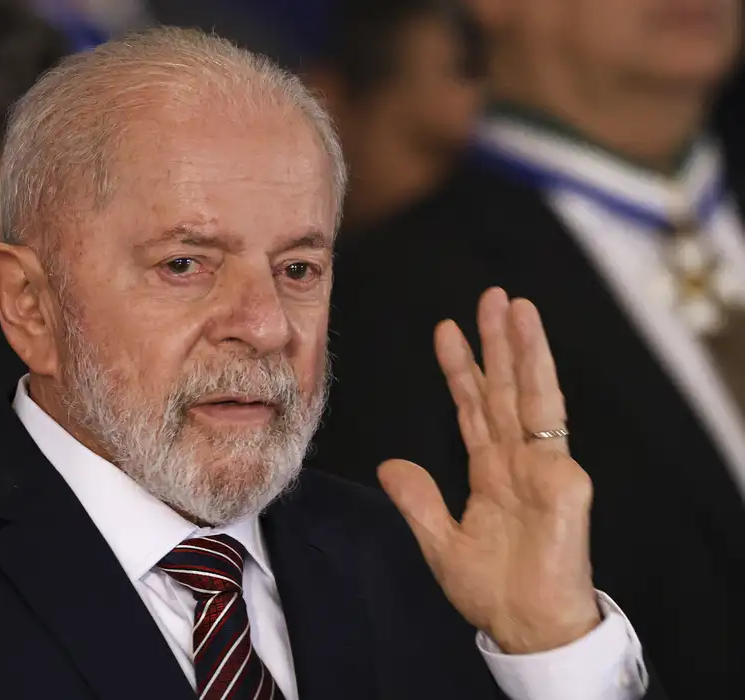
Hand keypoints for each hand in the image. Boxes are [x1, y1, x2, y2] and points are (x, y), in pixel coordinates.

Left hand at [378, 287, 599, 653]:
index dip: (461, 369)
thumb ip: (418, 500)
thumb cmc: (492, 589)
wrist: (525, 626)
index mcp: (491, 472)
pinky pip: (551, 433)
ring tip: (517, 307)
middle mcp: (518, 461)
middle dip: (497, 342)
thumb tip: (388, 466)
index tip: (445, 330)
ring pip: (531, 396)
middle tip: (490, 296)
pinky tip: (535, 360)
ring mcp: (544, 468)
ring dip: (525, 350)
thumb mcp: (440, 540)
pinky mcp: (564, 483)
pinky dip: (542, 393)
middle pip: (505, 389)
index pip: (473, 407)